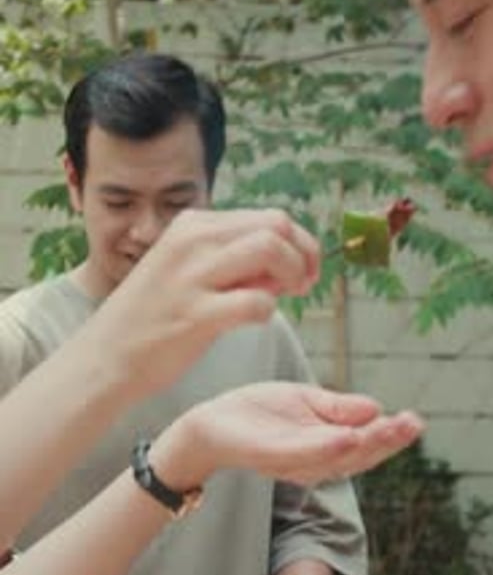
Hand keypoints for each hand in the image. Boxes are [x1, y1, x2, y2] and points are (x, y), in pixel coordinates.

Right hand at [80, 208, 319, 399]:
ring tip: (286, 297)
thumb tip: (286, 263)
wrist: (106, 357)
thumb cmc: (154, 318)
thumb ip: (232, 260)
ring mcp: (193, 277)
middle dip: (304, 255)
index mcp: (193, 225)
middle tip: (302, 285)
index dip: (297, 244)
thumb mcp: (186, 269)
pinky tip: (254, 320)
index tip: (301, 272)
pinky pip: (257, 301)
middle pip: (277, 225)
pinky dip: (268, 310)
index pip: (269, 218)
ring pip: (271, 249)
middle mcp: (193, 241)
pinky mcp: (195, 316)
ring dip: (293, 275)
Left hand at [150, 381, 424, 492]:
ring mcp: (291, 462)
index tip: (415, 421)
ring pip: (335, 458)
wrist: (210, 422)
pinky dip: (324, 448)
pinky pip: (300, 455)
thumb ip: (339, 408)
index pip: (365, 445)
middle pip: (357, 456)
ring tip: (389, 428)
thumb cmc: (259, 413)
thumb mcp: (305, 402)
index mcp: (325, 449)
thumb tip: (377, 408)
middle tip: (412, 424)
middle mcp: (313, 463)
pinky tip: (346, 437)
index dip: (391, 436)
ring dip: (364, 445)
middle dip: (386, 441)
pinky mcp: (267, 456)